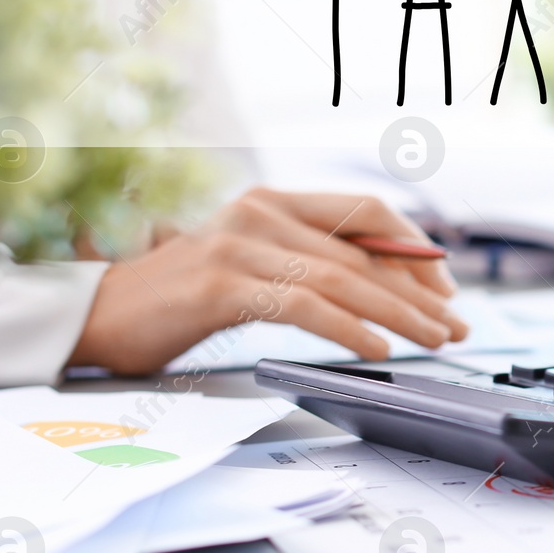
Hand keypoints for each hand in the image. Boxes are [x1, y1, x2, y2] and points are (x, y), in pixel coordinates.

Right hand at [68, 188, 467, 374]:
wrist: (97, 316)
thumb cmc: (177, 301)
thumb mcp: (250, 268)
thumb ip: (306, 265)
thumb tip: (383, 289)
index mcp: (273, 202)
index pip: (368, 212)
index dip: (416, 250)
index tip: (445, 288)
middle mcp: (260, 213)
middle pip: (364, 251)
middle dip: (420, 292)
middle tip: (456, 325)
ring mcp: (240, 247)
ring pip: (343, 279)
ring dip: (399, 315)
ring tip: (432, 340)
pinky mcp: (222, 286)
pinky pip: (303, 306)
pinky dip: (349, 329)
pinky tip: (377, 349)